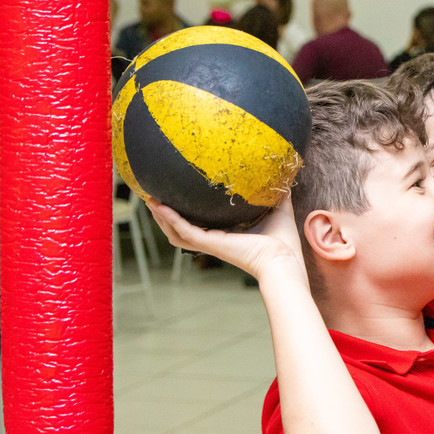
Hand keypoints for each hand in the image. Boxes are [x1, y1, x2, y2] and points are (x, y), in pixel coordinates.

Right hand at [146, 191, 304, 280]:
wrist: (284, 259)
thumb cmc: (283, 242)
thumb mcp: (277, 209)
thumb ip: (276, 193)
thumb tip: (282, 173)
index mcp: (227, 236)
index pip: (201, 225)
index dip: (187, 214)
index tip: (179, 198)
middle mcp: (215, 241)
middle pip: (181, 230)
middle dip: (166, 216)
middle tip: (155, 198)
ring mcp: (211, 243)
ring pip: (176, 232)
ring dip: (162, 218)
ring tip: (149, 200)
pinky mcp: (211, 244)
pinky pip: (184, 231)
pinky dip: (170, 219)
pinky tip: (160, 206)